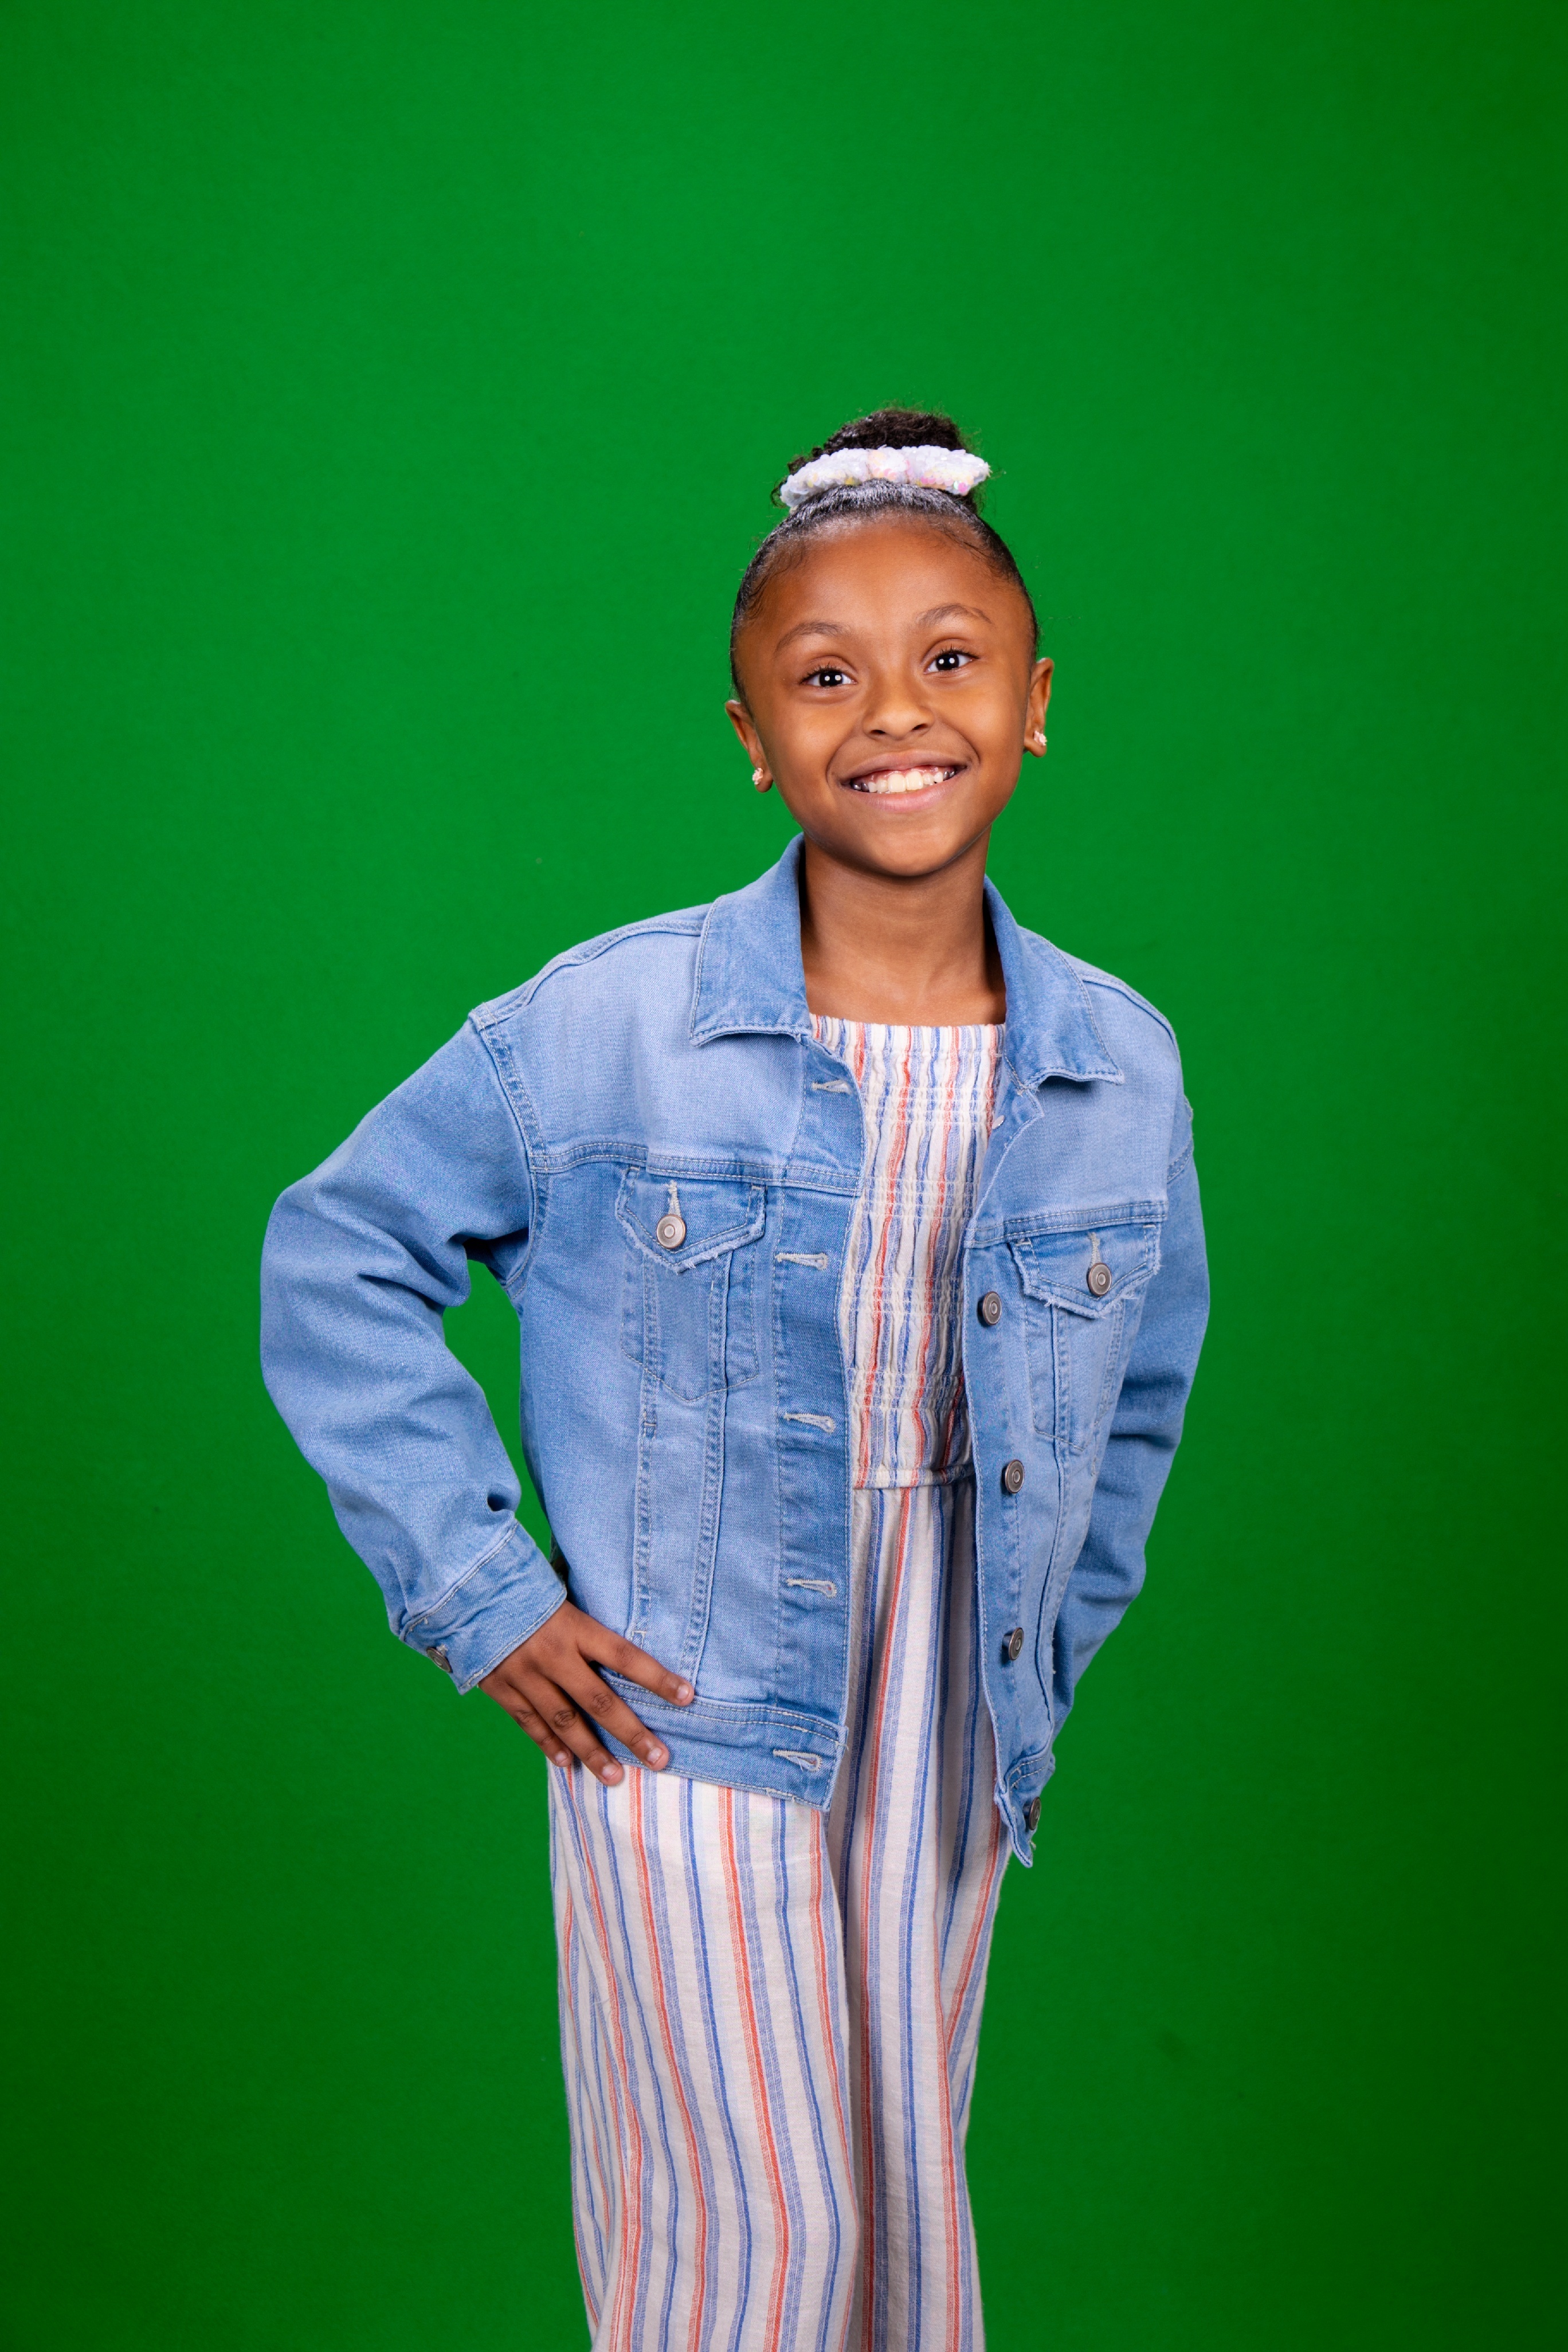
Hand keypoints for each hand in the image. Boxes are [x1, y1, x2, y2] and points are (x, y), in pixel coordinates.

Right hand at [479, 1602, 693, 1784]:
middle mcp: (552, 1654)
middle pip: (599, 1700)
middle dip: (632, 1733)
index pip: (625, 1655)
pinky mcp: (500, 1688)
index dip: (657, 1678)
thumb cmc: (527, 1590)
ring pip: (564, 1721)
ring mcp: (524, 1675)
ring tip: (615, 1777)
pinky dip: (550, 1745)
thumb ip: (588, 1628)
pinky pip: (530, 1723)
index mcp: (573, 1626)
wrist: (468, 1591)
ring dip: (592, 1752)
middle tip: (660, 1759)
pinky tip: (568, 1764)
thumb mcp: (563, 1598)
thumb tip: (625, 1652)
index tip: (687, 1697)